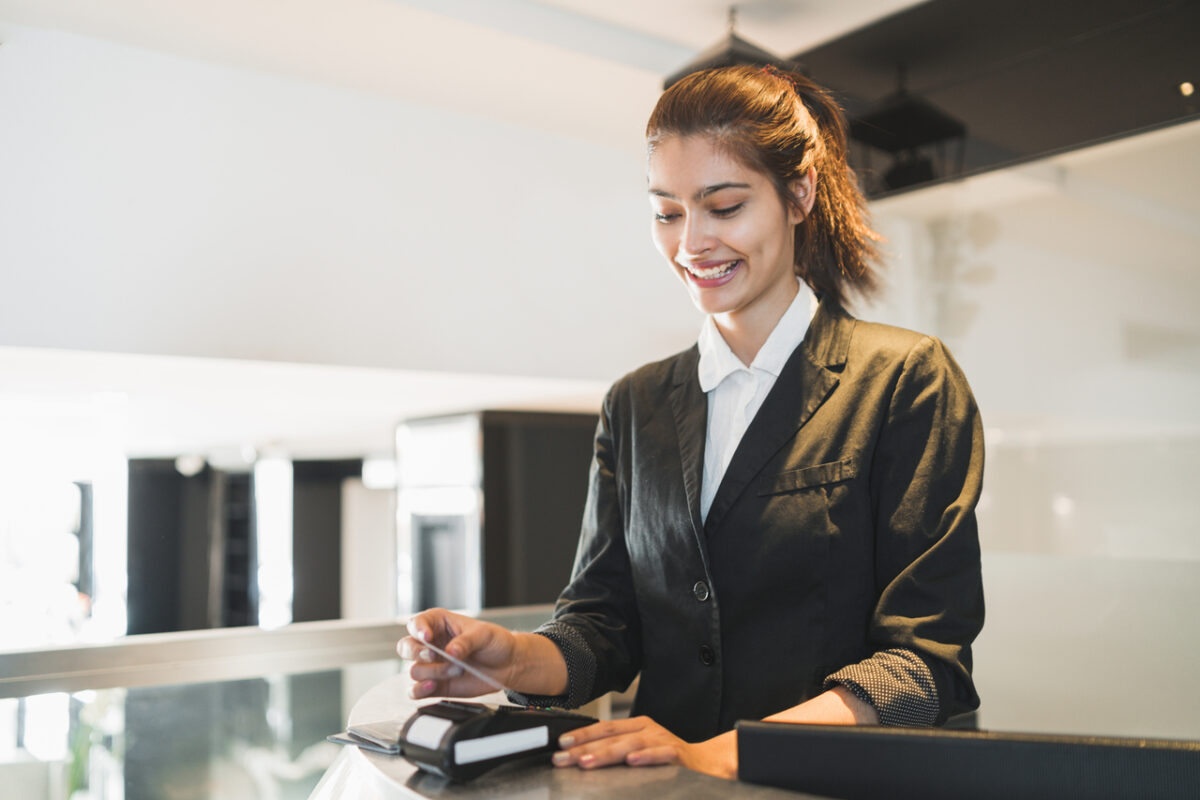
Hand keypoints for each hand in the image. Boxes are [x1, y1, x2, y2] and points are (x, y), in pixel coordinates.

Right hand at [397, 608, 518, 699]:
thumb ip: (466, 641)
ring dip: (434, 672)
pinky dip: (420, 690)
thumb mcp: (484, 634)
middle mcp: (431, 645)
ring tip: (456, 670)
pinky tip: (434, 685)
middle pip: (406, 646)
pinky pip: (414, 690)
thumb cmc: (494, 643)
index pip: (417, 623)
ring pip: (414, 670)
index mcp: (439, 624)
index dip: (418, 629)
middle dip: (416, 652)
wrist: (507, 665)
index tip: (427, 636)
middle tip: (434, 655)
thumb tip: (450, 652)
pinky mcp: (434, 685)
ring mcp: (432, 666)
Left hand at [550, 716, 736, 779]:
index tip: (560, 744)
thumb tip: (582, 754)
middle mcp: (648, 730)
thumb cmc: (669, 757)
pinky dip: (646, 758)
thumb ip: (617, 749)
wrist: (709, 763)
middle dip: (584, 747)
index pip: (604, 728)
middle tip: (562, 757)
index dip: (582, 735)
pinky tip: (631, 762)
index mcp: (637, 726)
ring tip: (586, 761)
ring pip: (630, 746)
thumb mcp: (641, 748)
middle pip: (611, 737)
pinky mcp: (678, 755)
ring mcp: (663, 741)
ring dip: (606, 753)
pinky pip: (660, 756)